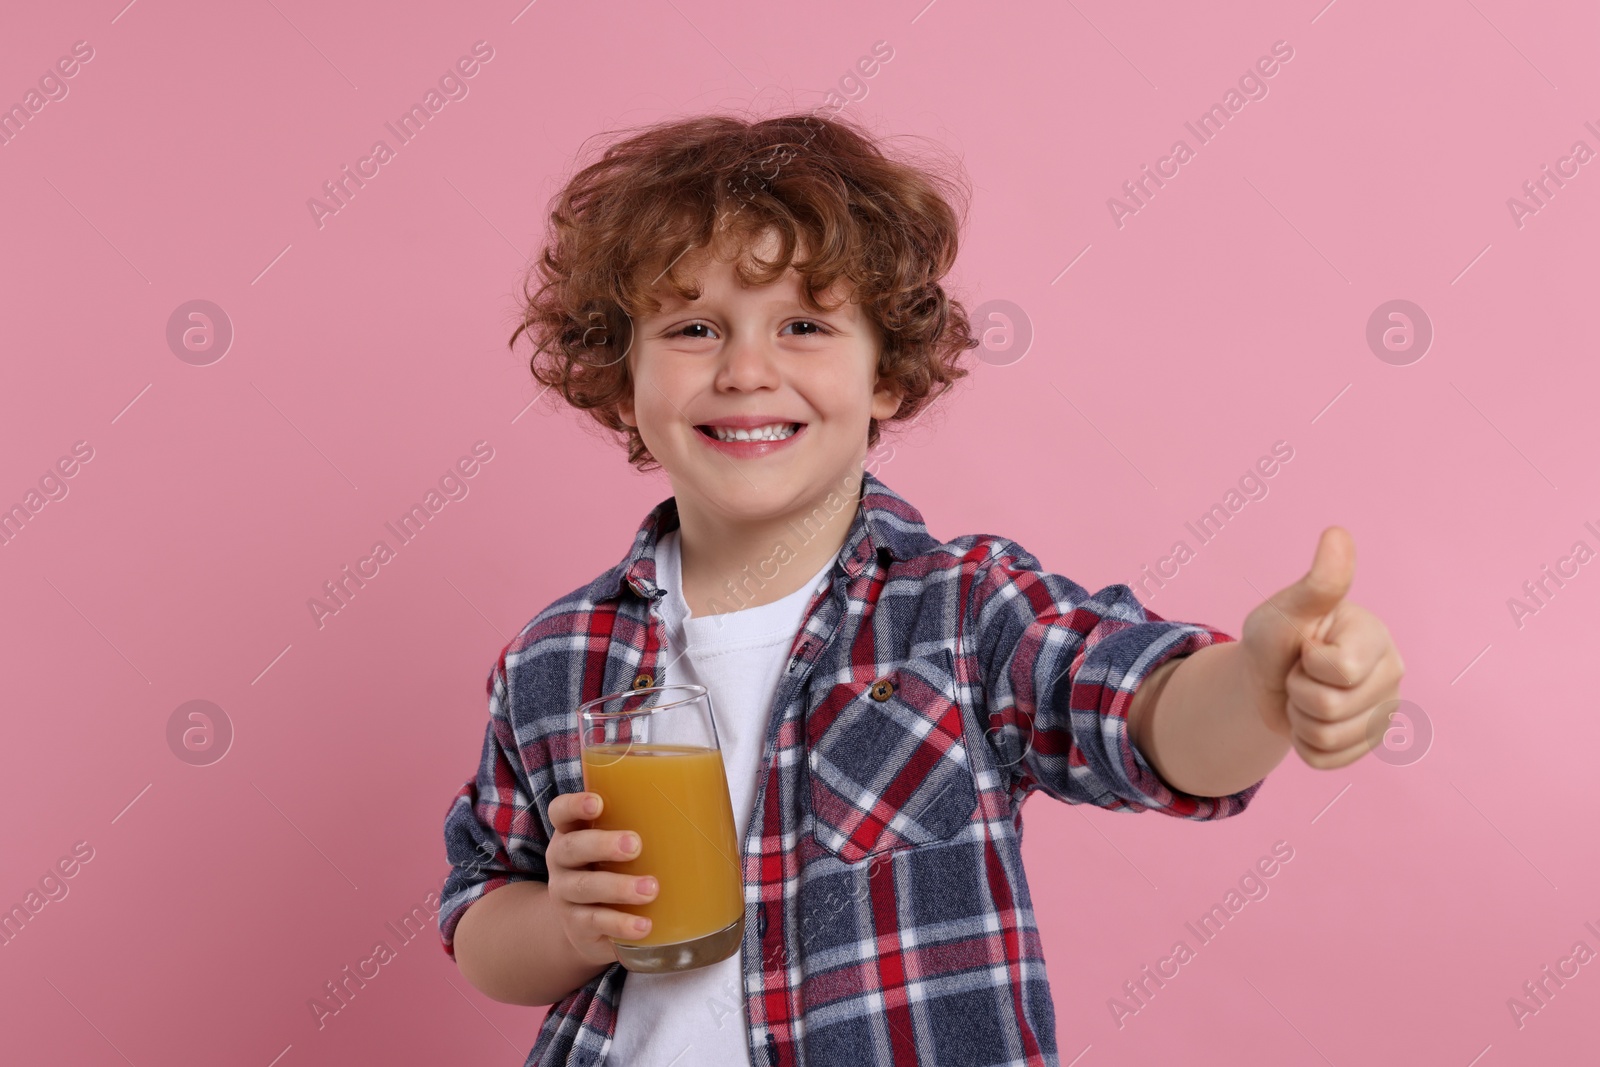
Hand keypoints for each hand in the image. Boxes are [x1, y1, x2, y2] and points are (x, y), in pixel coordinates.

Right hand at [546, 791, 658, 967]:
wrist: (586, 927)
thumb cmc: (613, 871)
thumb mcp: (618, 848)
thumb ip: (647, 829)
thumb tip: (715, 818)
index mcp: (573, 832)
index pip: (560, 812)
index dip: (574, 805)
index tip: (598, 803)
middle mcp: (563, 862)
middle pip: (571, 848)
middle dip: (603, 844)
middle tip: (636, 845)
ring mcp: (566, 896)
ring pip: (585, 887)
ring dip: (619, 887)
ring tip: (651, 888)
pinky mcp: (578, 927)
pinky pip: (597, 924)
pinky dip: (622, 924)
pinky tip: (645, 926)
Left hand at [1239, 527, 1405, 769]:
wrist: (1262, 680)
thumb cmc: (1276, 638)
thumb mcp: (1286, 610)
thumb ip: (1318, 583)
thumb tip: (1337, 533)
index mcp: (1376, 636)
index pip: (1340, 670)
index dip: (1308, 663)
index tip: (1305, 647)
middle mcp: (1392, 672)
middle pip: (1330, 707)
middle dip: (1299, 692)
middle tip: (1300, 673)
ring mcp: (1384, 711)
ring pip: (1327, 737)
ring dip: (1299, 719)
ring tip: (1303, 695)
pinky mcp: (1367, 742)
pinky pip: (1325, 760)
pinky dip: (1302, 744)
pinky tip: (1308, 719)